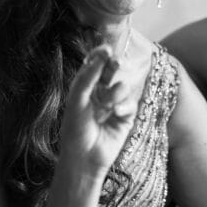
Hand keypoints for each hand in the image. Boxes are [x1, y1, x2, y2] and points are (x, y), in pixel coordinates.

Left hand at [58, 45, 137, 176]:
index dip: (100, 55)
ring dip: (116, 93)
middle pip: (111, 71)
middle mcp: (99, 94)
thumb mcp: (77, 100)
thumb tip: (102, 56)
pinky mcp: (126, 118)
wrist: (84, 158)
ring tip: (107, 105)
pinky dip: (124, 107)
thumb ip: (88, 77)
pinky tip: (115, 114)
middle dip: (114, 66)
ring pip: (123, 87)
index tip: (106, 49)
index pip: (94, 65)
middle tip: (117, 63)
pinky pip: (131, 103)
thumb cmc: (75, 130)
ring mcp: (114, 105)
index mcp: (84, 88)